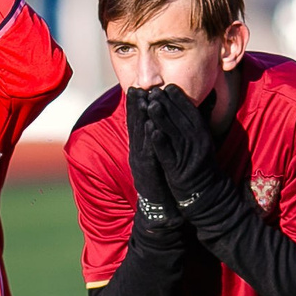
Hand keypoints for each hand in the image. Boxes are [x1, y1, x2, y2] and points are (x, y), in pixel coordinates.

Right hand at [124, 89, 184, 243]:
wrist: (159, 209)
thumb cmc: (161, 181)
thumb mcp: (158, 158)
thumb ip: (158, 142)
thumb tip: (160, 126)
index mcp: (140, 148)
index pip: (136, 122)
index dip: (136, 105)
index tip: (138, 87)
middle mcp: (137, 152)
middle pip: (134, 125)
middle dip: (134, 105)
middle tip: (136, 86)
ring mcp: (140, 161)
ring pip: (139, 134)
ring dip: (139, 116)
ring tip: (142, 98)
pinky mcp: (147, 171)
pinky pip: (147, 151)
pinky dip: (148, 137)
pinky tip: (149, 125)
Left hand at [148, 80, 227, 206]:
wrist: (205, 193)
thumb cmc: (199, 164)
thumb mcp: (201, 141)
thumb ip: (195, 124)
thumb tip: (194, 104)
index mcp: (203, 134)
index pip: (191, 111)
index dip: (179, 98)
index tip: (168, 86)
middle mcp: (198, 143)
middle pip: (181, 119)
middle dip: (167, 103)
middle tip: (154, 90)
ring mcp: (188, 156)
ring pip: (174, 134)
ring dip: (162, 118)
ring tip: (150, 104)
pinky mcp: (179, 170)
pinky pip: (169, 154)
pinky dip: (161, 143)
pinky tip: (152, 132)